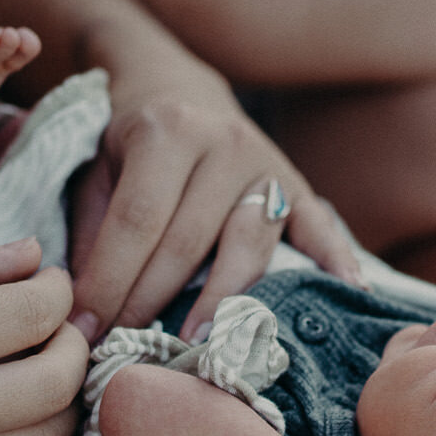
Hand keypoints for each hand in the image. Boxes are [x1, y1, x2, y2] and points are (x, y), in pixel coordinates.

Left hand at [68, 58, 361, 343]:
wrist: (177, 86)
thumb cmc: (130, 142)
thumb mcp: (98, 172)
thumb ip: (93, 234)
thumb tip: (85, 314)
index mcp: (166, 130)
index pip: (137, 221)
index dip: (109, 280)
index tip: (85, 329)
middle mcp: (223, 143)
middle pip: (189, 240)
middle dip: (151, 302)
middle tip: (126, 349)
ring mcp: (267, 165)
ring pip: (248, 244)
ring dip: (222, 302)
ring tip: (200, 345)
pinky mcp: (298, 185)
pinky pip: (319, 226)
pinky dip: (335, 258)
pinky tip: (349, 290)